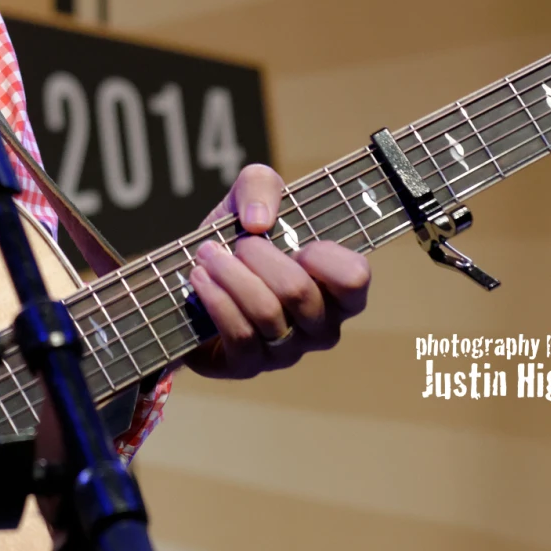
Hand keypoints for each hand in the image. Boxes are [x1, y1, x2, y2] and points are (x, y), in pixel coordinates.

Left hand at [185, 164, 369, 380]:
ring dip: (231, 275)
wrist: (196, 276)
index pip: (354, 278)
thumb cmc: (239, 238)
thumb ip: (261, 184)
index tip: (297, 241)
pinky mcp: (249, 366)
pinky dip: (216, 299)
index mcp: (338, 289)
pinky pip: (240, 335)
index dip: (322, 255)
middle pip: (298, 292)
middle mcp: (320, 326)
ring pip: (266, 314)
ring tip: (208, 255)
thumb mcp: (249, 198)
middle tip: (238, 243)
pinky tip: (201, 278)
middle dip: (259, 257)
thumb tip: (258, 222)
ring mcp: (287, 351)